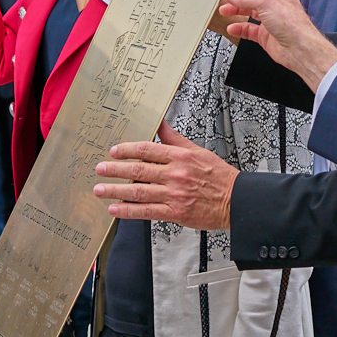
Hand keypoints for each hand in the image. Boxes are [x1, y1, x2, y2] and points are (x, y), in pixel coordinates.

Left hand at [93, 121, 238, 229]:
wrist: (236, 200)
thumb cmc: (219, 176)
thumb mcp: (197, 151)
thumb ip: (175, 139)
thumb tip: (161, 124)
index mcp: (180, 157)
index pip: (147, 150)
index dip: (127, 150)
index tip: (114, 152)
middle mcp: (175, 174)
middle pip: (138, 170)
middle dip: (115, 170)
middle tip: (100, 169)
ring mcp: (174, 194)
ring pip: (139, 191)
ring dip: (116, 190)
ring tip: (100, 190)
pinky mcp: (175, 212)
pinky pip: (147, 211)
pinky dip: (128, 211)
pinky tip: (115, 209)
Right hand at [221, 0, 336, 91]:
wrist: (299, 48)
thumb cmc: (292, 23)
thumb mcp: (265, 2)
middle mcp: (273, 1)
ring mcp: (269, 17)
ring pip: (247, 9)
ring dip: (235, 9)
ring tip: (224, 10)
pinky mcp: (265, 33)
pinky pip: (248, 28)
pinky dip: (239, 27)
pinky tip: (233, 27)